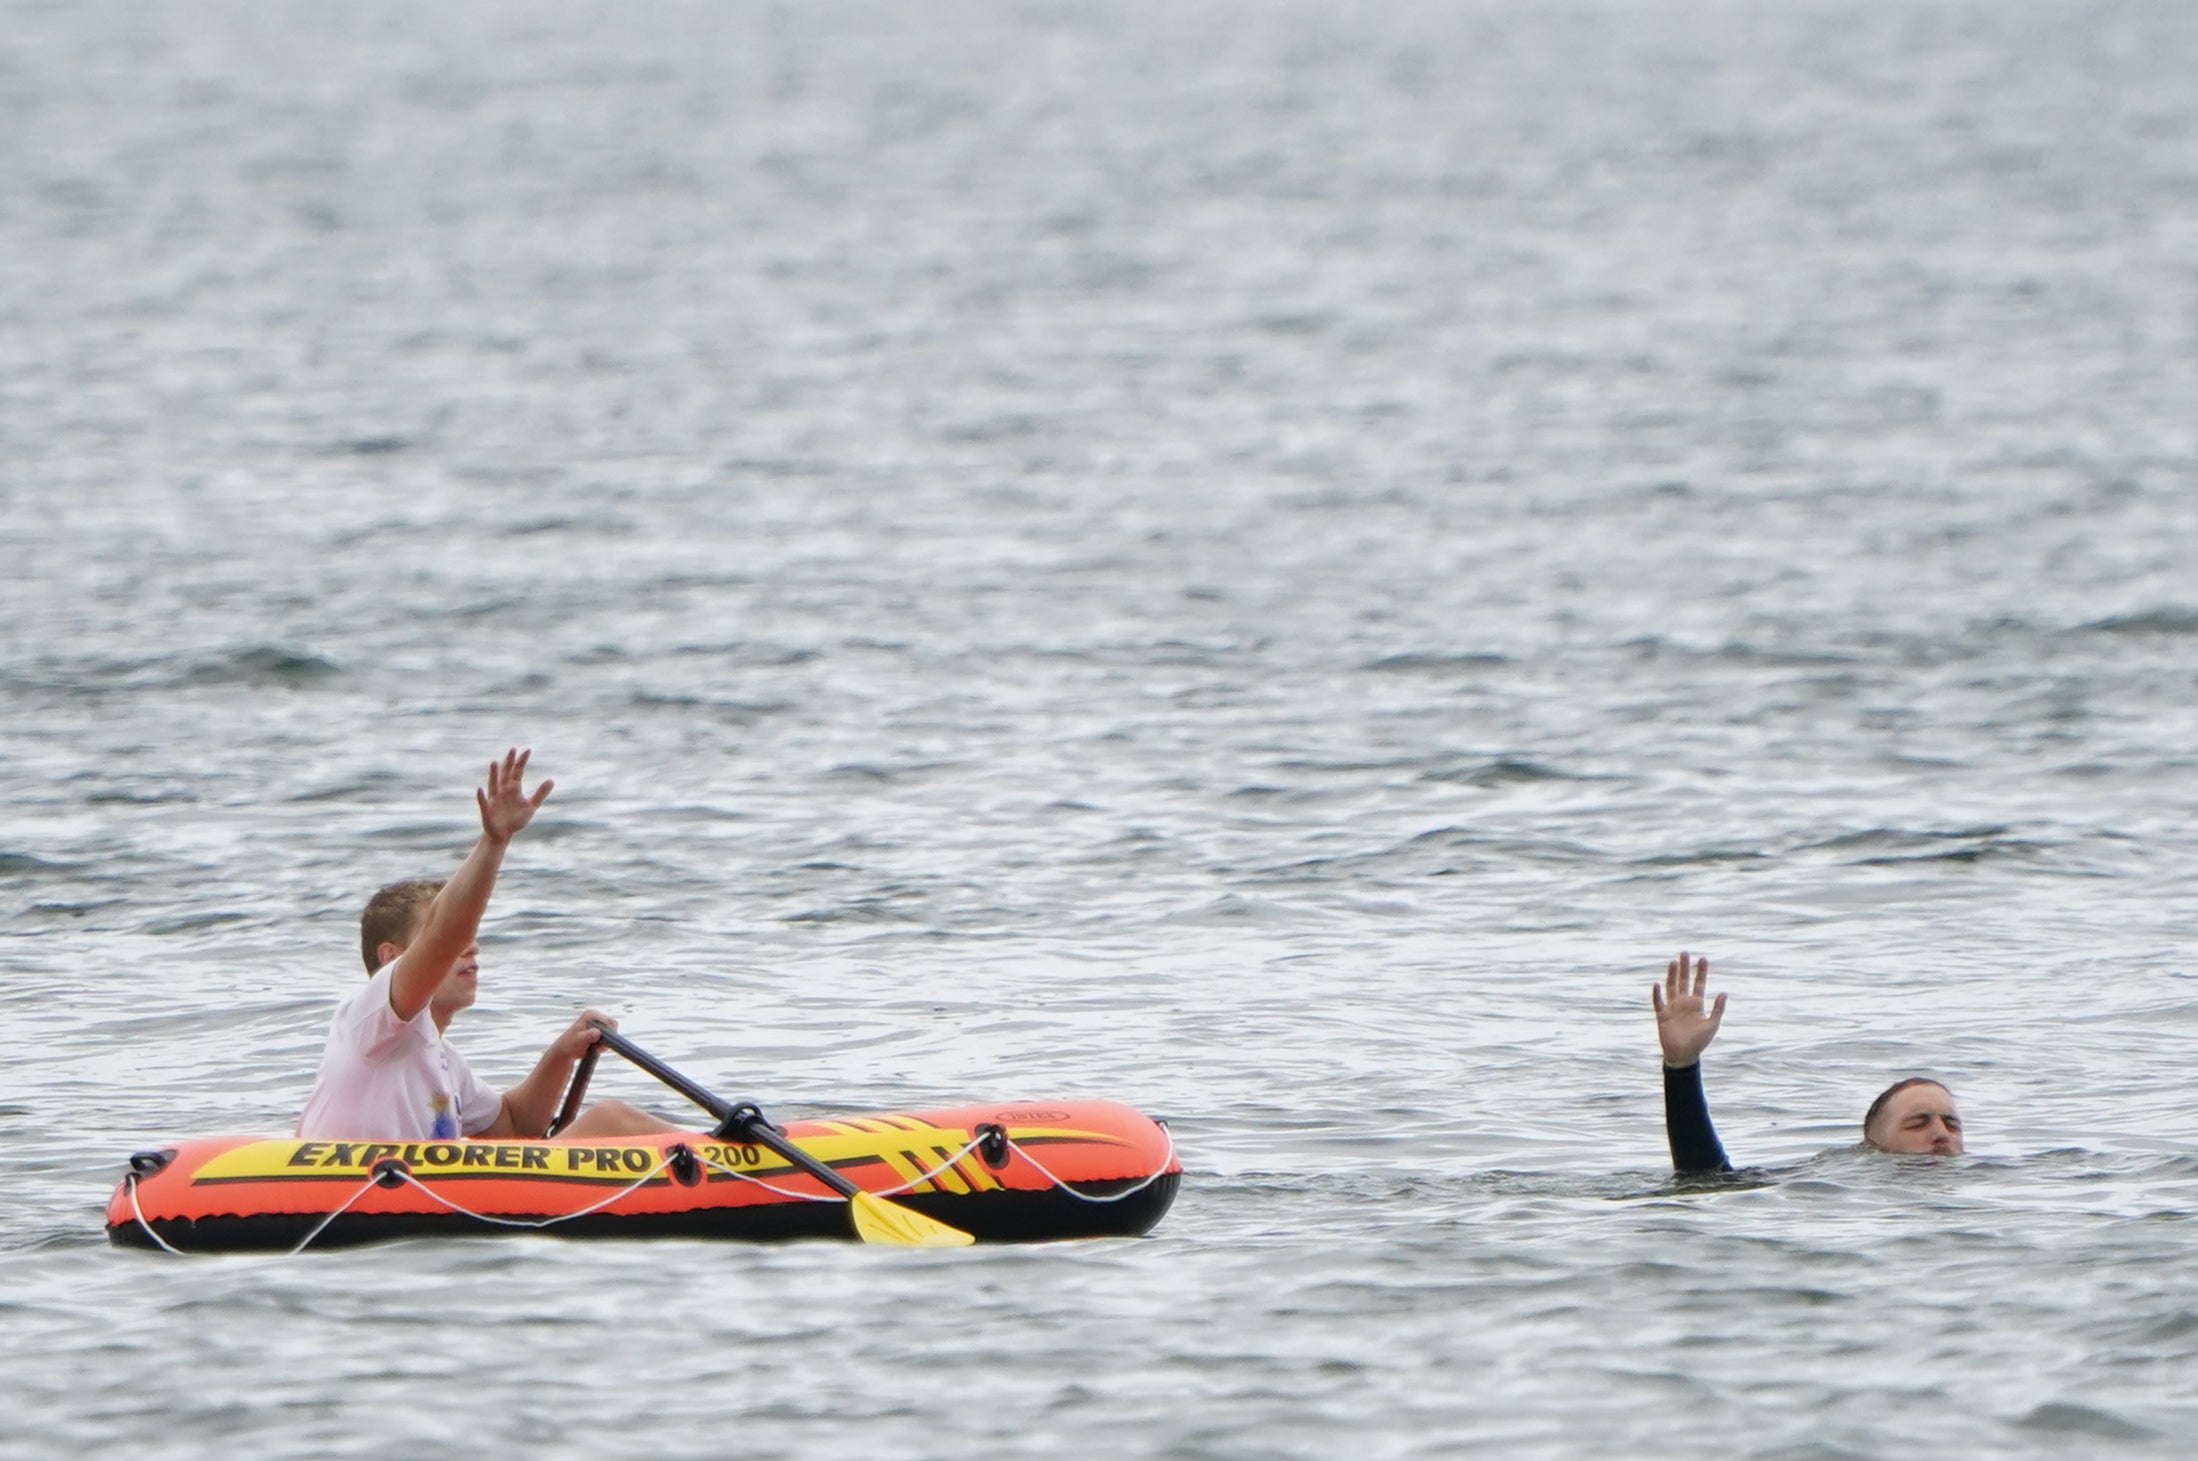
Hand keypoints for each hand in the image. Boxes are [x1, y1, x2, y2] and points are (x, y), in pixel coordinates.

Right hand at [476, 747, 553, 844]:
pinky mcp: (487, 810)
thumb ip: (540, 793)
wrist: (502, 834)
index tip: (528, 749)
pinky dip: (481, 796)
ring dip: (494, 774)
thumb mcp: (531, 806)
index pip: (518, 772)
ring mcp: (494, 799)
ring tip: (494, 763)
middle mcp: (503, 791)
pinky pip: (484, 802)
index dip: (522, 762)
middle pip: (506, 774)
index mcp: (514, 789)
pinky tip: (480, 789)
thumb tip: (552, 780)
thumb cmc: (516, 819)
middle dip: (509, 762)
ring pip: (494, 784)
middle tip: (513, 749)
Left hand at [549, 1009, 614, 1063]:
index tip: (602, 1044)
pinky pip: (608, 1036)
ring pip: (610, 1032)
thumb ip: (588, 1036)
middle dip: (607, 1039)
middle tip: (598, 1048)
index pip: (610, 1021)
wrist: (564, 1051)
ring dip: (605, 1042)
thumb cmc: (570, 1045)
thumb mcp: (579, 1041)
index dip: (609, 1033)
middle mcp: (594, 1015)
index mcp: (590, 1014)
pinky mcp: (597, 1029)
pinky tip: (595, 1048)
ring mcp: (596, 1022)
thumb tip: (597, 1032)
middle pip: (612, 1026)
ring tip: (594, 1048)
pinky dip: (603, 1043)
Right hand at [1652, 950, 1725, 1067]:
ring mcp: (1672, 1008)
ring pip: (1671, 987)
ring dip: (1672, 975)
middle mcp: (1684, 1003)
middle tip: (1685, 952)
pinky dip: (1657, 994)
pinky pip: (1658, 1002)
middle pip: (1684, 981)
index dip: (1701, 972)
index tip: (1703, 958)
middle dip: (1685, 967)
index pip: (1699, 984)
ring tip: (1673, 962)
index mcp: (1696, 1004)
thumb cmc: (1699, 1042)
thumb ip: (1717, 1009)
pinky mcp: (1662, 1016)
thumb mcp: (1712, 1025)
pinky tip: (1657, 984)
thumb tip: (1724, 993)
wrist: (1684, 1055)